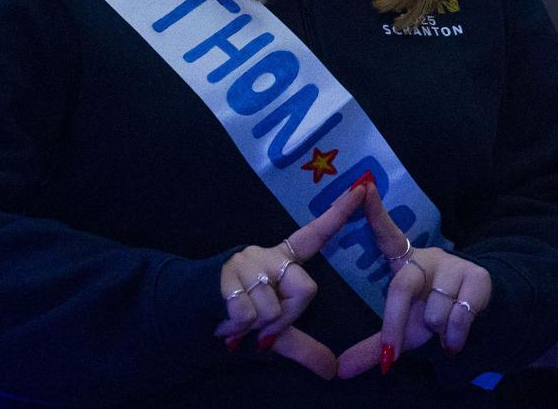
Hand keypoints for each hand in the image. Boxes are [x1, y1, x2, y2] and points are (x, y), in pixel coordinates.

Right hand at [215, 182, 366, 378]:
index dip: (339, 212)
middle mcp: (269, 255)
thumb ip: (305, 347)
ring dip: (257, 324)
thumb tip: (331, 371)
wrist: (194, 313)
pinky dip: (239, 326)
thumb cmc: (241, 315)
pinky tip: (227, 319)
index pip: (316, 235)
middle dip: (287, 316)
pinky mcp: (227, 275)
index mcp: (284, 260)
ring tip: (240, 317)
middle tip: (263, 320)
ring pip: (275, 308)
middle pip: (305, 290)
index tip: (362, 187)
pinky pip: (250, 313)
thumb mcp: (276, 331)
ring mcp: (248, 262)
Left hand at [336, 184, 492, 378]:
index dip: (374, 211)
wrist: (479, 313)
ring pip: (433, 311)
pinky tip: (454, 339)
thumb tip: (340, 372)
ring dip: (435, 331)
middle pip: (403, 288)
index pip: (387, 233)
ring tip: (440, 329)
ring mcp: (454, 265)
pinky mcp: (478, 278)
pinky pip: (456, 317)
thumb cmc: (431, 314)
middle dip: (395, 325)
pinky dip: (452, 337)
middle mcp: (428, 257)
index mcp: (405, 262)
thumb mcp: (403, 329)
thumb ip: (372, 347)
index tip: (362, 187)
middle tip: (392, 354)